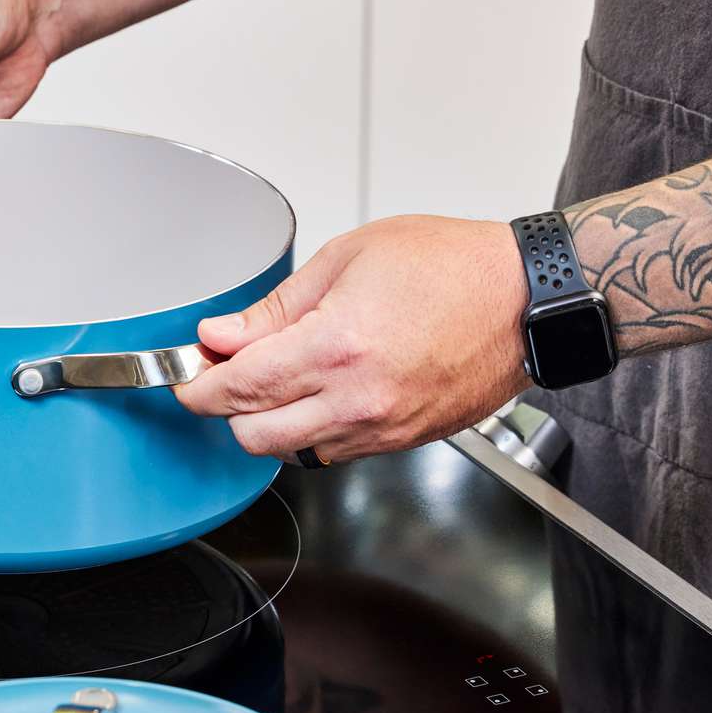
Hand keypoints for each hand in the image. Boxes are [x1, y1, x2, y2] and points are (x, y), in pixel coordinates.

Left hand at [174, 216, 531, 462]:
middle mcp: (356, 400)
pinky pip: (330, 452)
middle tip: (221, 372)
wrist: (525, 299)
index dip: (197, 383)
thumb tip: (222, 335)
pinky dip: (306, 431)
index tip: (186, 372)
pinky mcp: (401, 440)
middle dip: (223, 407)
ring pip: (289, 452)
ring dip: (264, 423)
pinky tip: (311, 393)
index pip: (237, 388)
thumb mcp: (347, 259)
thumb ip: (275, 308)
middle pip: (252, 434)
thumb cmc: (450, 267)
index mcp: (337, 348)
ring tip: (269, 379)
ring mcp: (380, 428)